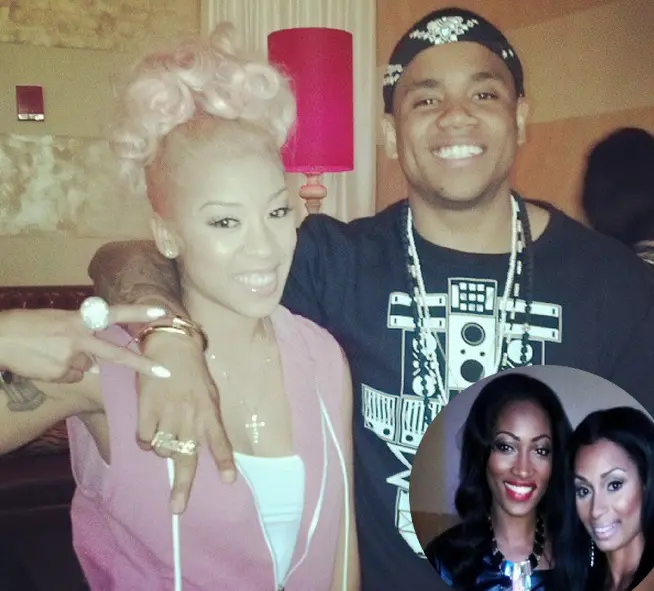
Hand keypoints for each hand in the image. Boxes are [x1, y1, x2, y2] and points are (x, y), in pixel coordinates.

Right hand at [0, 306, 171, 382]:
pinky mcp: (60, 374)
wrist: (0, 338)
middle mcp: (79, 338)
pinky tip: (45, 362)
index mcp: (79, 319)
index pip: (115, 313)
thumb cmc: (30, 327)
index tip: (161, 311)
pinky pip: (71, 377)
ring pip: (86, 367)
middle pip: (116, 354)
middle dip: (142, 365)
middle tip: (164, 373)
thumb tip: (95, 364)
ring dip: (73, 364)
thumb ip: (82, 336)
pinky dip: (61, 373)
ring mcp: (70, 358)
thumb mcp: (60, 321)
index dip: (138, 312)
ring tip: (49, 352)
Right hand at [136, 332, 234, 513]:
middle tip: (177, 508)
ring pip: (162, 450)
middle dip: (182, 486)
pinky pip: (144, 439)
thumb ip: (209, 420)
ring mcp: (168, 414)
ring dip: (162, 448)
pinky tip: (149, 426)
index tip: (229, 480)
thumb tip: (205, 446)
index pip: (220, 442)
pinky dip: (146, 439)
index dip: (225, 462)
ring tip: (164, 429)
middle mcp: (190, 418)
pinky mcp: (147, 409)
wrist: (172, 348)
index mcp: (209, 413)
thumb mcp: (210, 395)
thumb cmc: (194, 373)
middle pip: (187, 459)